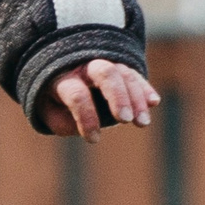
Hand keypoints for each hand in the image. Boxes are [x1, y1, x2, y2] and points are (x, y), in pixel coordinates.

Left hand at [39, 59, 157, 141]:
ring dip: (137, 99)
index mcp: (64, 79)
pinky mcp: (121, 68)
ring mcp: (105, 64)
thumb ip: (64, 123)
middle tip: (125, 120)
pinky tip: (154, 102)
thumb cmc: (55, 100)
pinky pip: (135, 75)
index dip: (87, 118)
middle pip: (105, 73)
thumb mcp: (50, 114)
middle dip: (117, 96)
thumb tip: (92, 126)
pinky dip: (145, 89)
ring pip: (125, 75)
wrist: (60, 73)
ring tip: (142, 123)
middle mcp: (86, 66)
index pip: (77, 95)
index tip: (94, 139)